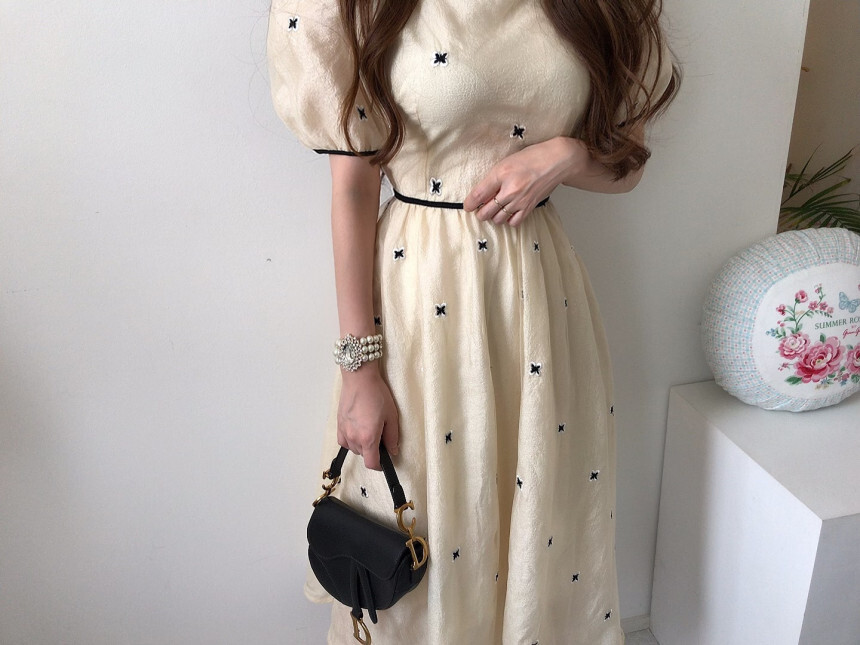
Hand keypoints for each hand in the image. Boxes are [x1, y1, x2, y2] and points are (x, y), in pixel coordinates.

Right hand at [337, 366, 399, 470]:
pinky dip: (351, 440)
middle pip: (363, 456)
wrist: (359, 378)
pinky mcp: (338, 424)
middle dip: (373, 451)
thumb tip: (392, 450)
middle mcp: (353, 437)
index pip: (371, 463)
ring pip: (354, 449)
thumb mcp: (391, 416)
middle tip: (381, 437)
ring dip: (362, 446)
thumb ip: (392, 437)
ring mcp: (344, 431)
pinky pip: (344, 441)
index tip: (384, 462)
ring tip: (370, 430)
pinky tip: (358, 431)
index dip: (379, 466)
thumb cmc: (376, 394)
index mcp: (368, 437)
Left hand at [463, 136, 589, 226]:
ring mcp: (520, 201)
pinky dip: (508, 220)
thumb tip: (482, 194)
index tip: (468, 206)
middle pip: (486, 212)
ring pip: (498, 219)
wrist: (556, 161)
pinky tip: (508, 213)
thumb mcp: (507, 162)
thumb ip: (493, 178)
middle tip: (481, 209)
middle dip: (480, 212)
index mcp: (501, 174)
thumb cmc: (531, 158)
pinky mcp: (530, 207)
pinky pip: (514, 222)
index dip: (469, 203)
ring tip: (495, 210)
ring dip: (493, 217)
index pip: (478, 195)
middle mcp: (509, 190)